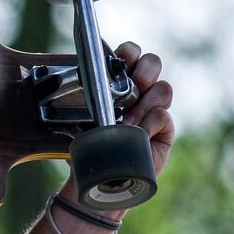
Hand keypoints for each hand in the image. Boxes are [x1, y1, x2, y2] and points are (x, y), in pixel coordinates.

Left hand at [57, 40, 174, 219]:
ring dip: (144, 102)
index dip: (130, 52)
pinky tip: (136, 134)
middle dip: (145, 70)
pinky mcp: (164, 130)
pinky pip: (163, 116)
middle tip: (133, 84)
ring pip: (163, 89)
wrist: (95, 180)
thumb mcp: (77, 121)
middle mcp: (138, 93)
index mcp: (116, 84)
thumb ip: (79, 100)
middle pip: (153, 64)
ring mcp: (153, 110)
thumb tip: (69, 79)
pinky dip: (149, 124)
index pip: (130, 56)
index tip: (123, 57)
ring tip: (127, 121)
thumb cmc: (84, 147)